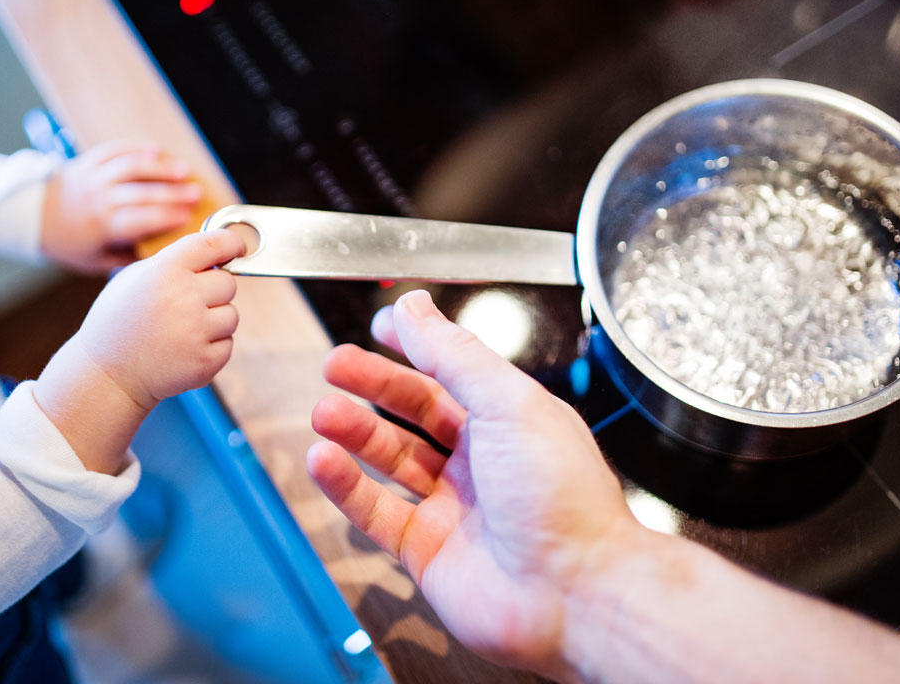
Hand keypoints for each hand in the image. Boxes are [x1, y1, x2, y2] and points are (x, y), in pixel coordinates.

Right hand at [34, 229, 241, 472]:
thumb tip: (216, 253)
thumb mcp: (134, 278)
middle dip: (213, 292)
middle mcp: (183, 297)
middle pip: (228, 283)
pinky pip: (228, 344)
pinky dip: (212, 347)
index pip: (214, 244)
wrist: (108, 375)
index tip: (236, 248)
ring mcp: (196, 331)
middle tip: (186, 305)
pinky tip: (184, 349)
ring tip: (182, 330)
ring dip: (214, 321)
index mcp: (165, 271)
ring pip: (232, 315)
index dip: (232, 243)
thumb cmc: (120, 322)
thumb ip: (174, 262)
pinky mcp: (205, 361)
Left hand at [40, 141, 201, 272]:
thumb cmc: (71, 242)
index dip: (164, 217)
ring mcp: (93, 176)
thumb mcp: (95, 261)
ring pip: (130, 167)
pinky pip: (115, 149)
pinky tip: (158, 150)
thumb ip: (127, 258)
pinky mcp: (90, 160)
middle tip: (197, 194)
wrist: (33, 216)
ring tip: (185, 170)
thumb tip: (160, 256)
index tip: (187, 217)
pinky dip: (137, 148)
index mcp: (100, 226)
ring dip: (160, 167)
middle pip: (139, 192)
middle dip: (172, 192)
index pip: (137, 220)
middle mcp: (97, 198)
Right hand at [307, 290, 643, 679]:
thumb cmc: (563, 497)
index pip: (453, 371)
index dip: (416, 346)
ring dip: (354, 433)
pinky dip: (346, 485)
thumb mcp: (509, 402)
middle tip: (334, 365)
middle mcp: (482, 461)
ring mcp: (454, 507)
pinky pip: (376, 511)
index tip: (380, 326)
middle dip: (374, 385)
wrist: (576, 592)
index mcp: (511, 419)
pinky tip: (323, 460)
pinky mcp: (428, 552)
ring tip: (324, 412)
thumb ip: (455, 353)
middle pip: (415, 411)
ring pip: (392, 459)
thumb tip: (417, 307)